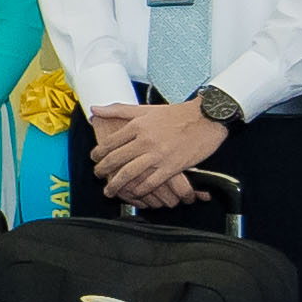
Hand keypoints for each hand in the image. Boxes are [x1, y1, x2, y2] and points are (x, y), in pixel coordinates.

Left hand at [84, 97, 228, 208]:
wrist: (207, 117)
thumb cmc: (178, 113)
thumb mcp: (146, 109)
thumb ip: (119, 110)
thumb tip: (94, 108)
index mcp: (137, 125)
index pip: (110, 142)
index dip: (98, 153)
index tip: (94, 158)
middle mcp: (144, 140)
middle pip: (115, 159)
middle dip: (102, 170)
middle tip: (98, 175)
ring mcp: (158, 155)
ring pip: (129, 173)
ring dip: (116, 185)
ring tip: (109, 190)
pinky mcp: (171, 167)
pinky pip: (150, 182)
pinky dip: (139, 190)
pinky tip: (134, 193)